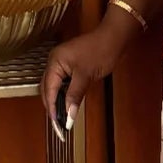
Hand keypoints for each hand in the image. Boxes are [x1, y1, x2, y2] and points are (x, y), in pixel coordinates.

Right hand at [39, 26, 125, 140]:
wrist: (114, 38)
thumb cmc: (100, 52)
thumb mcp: (86, 76)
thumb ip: (74, 96)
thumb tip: (68, 115)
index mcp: (55, 61)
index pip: (48, 88)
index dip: (52, 107)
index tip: (57, 124)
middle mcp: (54, 61)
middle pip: (47, 88)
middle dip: (52, 106)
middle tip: (58, 124)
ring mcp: (62, 63)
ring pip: (54, 86)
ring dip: (57, 101)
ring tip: (62, 117)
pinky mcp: (70, 66)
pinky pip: (62, 82)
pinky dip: (64, 94)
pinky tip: (68, 104)